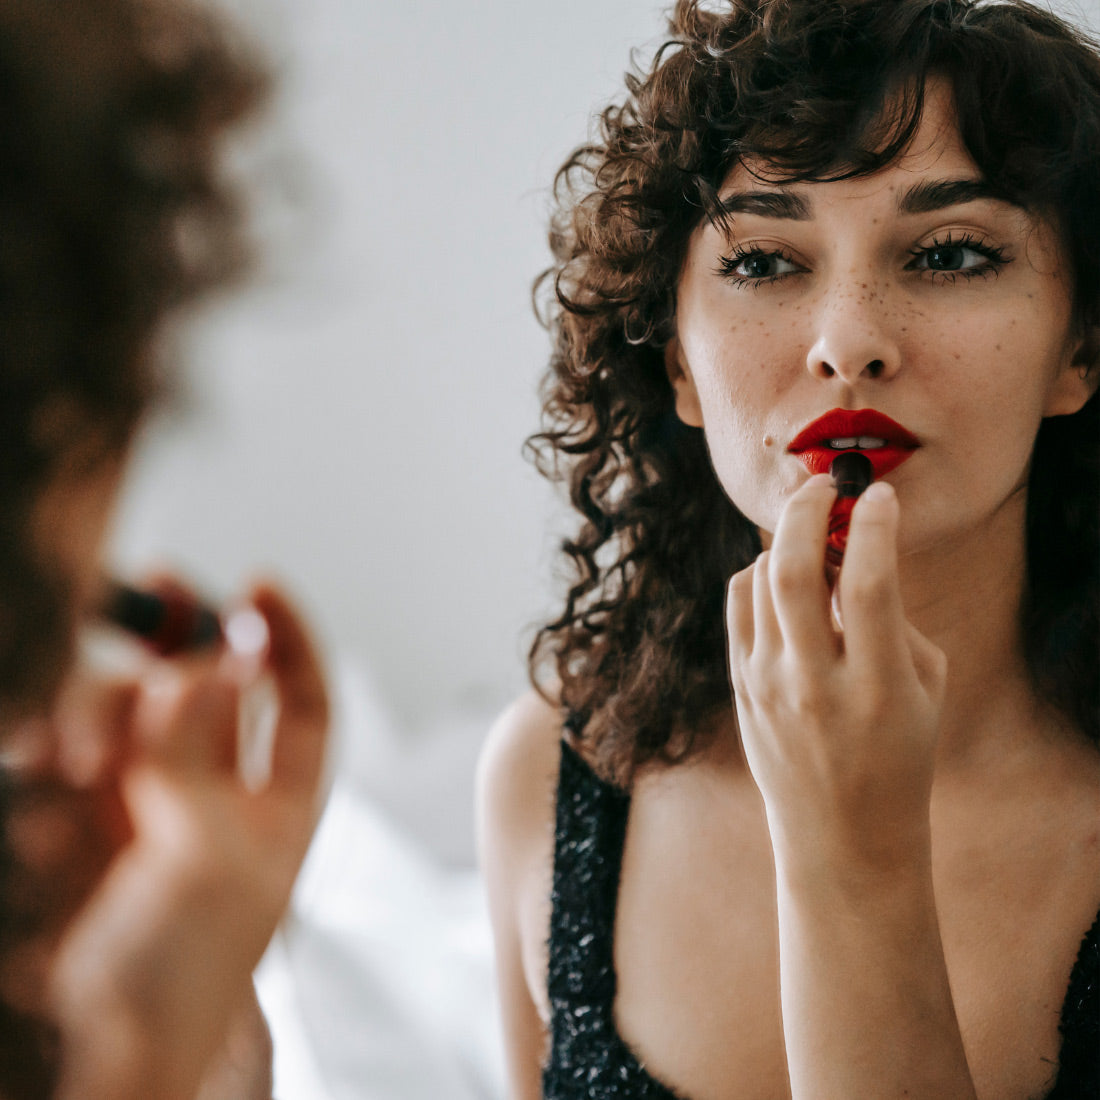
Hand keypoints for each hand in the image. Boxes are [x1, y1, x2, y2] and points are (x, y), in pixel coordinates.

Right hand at [36, 580, 327, 1099]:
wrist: (93, 1049)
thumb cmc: (181, 977)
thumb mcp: (211, 861)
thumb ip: (202, 758)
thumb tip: (213, 662)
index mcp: (280, 803)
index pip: (301, 699)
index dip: (288, 637)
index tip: (260, 582)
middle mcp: (215, 789)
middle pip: (210, 681)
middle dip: (185, 634)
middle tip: (155, 587)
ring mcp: (143, 797)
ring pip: (132, 700)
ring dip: (108, 703)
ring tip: (83, 757)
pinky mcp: (77, 811)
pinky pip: (74, 739)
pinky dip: (64, 735)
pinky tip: (54, 761)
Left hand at [726, 475, 946, 866]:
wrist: (840, 832)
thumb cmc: (897, 752)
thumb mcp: (921, 688)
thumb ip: (890, 616)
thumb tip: (850, 545)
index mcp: (877, 689)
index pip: (871, 586)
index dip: (875, 526)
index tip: (880, 495)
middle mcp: (813, 685)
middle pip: (794, 570)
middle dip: (807, 510)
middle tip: (825, 485)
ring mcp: (766, 685)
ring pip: (761, 578)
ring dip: (789, 540)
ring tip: (816, 539)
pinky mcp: (739, 684)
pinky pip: (740, 601)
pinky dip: (761, 572)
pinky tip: (786, 577)